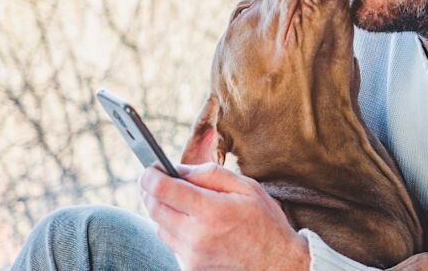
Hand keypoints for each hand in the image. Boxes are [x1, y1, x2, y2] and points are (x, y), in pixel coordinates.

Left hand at [139, 128, 309, 269]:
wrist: (277, 264)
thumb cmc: (265, 222)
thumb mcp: (247, 188)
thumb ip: (211, 175)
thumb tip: (179, 169)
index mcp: (211, 211)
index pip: (162, 189)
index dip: (151, 174)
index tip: (151, 167)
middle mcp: (196, 236)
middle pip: (154, 208)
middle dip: (150, 190)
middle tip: (156, 179)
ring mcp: (191, 256)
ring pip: (159, 226)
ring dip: (162, 210)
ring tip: (178, 199)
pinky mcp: (190, 268)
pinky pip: (171, 243)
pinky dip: (174, 229)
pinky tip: (192, 222)